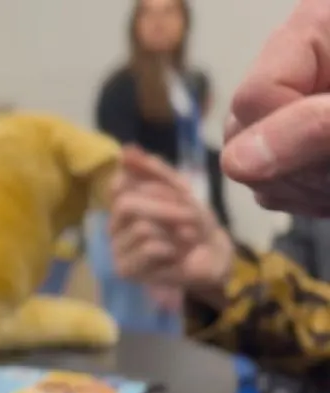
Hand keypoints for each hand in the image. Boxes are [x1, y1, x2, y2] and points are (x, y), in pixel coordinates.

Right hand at [110, 147, 235, 307]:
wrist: (213, 257)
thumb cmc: (193, 223)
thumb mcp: (180, 190)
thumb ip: (153, 170)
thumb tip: (126, 148)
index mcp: (122, 202)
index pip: (120, 183)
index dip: (154, 186)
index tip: (180, 195)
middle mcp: (114, 224)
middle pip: (126, 204)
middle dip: (166, 208)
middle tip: (192, 216)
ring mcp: (117, 248)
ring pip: (141, 228)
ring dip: (174, 232)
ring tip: (186, 239)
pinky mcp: (126, 269)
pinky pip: (149, 248)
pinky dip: (172, 249)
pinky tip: (176, 256)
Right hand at [221, 0, 329, 215]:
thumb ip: (316, 127)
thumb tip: (240, 162)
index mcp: (312, 31)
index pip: (255, 97)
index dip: (293, 133)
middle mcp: (288, 68)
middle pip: (244, 134)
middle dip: (298, 164)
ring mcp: (285, 110)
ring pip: (251, 169)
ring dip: (305, 187)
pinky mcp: (291, 149)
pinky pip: (269, 188)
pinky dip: (306, 198)